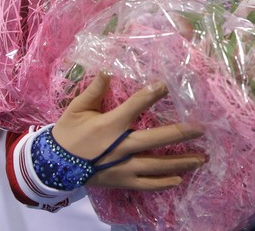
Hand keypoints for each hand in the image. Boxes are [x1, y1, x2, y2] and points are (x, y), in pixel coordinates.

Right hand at [52, 73, 204, 190]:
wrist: (53, 166)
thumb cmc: (67, 134)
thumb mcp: (76, 109)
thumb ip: (94, 90)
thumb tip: (107, 71)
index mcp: (110, 125)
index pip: (135, 106)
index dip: (151, 95)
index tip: (165, 85)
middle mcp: (121, 147)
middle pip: (156, 139)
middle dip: (181, 133)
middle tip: (201, 129)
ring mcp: (123, 167)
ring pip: (157, 165)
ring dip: (181, 161)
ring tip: (201, 158)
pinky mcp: (121, 181)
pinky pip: (147, 184)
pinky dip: (164, 183)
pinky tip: (180, 179)